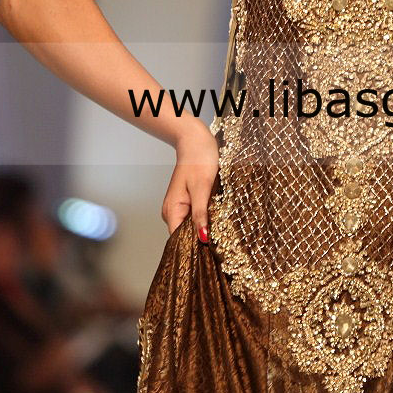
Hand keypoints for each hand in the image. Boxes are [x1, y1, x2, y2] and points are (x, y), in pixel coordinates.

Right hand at [162, 122, 219, 241]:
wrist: (196, 141)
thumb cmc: (199, 161)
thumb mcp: (202, 188)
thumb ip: (200, 214)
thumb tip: (202, 237)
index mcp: (172, 210)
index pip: (178, 239)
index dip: (194, 245)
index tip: (211, 251)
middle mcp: (172, 210)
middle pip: (184, 234)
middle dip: (201, 237)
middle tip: (220, 240)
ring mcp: (179, 206)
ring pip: (191, 225)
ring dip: (204, 226)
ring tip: (220, 227)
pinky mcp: (187, 201)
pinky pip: (195, 215)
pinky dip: (205, 217)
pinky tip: (215, 216)